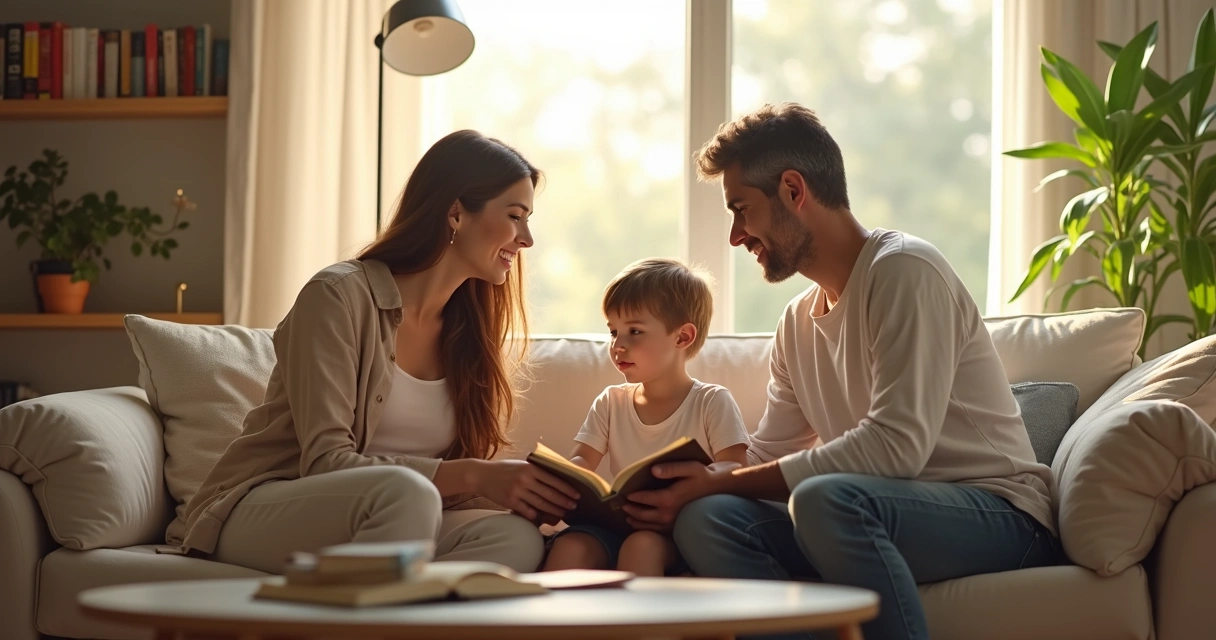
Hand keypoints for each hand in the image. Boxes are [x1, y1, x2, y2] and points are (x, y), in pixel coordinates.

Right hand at [474, 460, 579, 521]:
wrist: (481, 475)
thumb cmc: (504, 469)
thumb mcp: (521, 464)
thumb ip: (536, 469)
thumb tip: (556, 476)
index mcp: (530, 468)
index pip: (554, 480)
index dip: (567, 488)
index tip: (577, 494)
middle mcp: (525, 479)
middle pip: (550, 494)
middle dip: (564, 501)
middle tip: (574, 506)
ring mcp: (517, 491)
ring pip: (541, 504)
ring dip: (554, 510)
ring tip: (563, 513)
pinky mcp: (510, 502)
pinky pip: (528, 511)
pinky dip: (537, 515)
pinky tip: (544, 518)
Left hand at [622, 461, 737, 532]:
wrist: (720, 489)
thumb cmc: (703, 475)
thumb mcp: (689, 467)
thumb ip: (670, 468)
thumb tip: (652, 470)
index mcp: (670, 498)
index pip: (645, 499)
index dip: (633, 496)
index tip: (624, 493)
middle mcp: (670, 513)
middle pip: (644, 515)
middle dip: (632, 510)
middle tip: (622, 506)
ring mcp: (674, 522)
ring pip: (650, 526)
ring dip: (637, 522)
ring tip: (628, 517)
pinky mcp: (678, 527)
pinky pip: (659, 531)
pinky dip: (647, 529)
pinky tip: (642, 525)